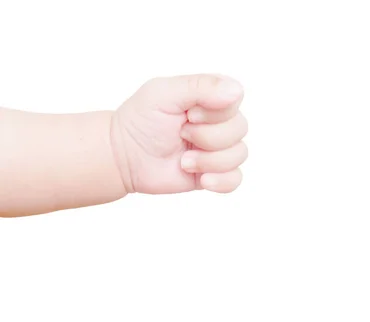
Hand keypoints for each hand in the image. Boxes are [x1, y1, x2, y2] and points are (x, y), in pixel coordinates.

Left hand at [110, 74, 247, 194]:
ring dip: (209, 161)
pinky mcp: (216, 172)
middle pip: (240, 128)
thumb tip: (236, 91)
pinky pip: (236, 178)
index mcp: (211, 97)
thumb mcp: (164, 92)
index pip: (236, 99)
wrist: (124, 156)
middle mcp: (220, 121)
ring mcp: (219, 148)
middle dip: (207, 137)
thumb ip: (201, 86)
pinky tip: (203, 179)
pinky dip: (221, 181)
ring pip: (239, 154)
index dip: (215, 112)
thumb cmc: (141, 120)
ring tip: (184, 161)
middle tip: (181, 135)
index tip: (189, 115)